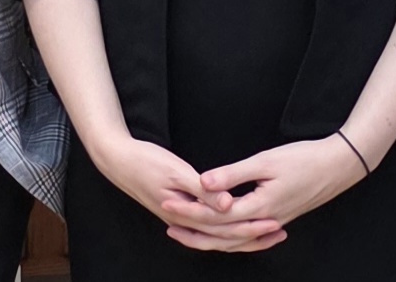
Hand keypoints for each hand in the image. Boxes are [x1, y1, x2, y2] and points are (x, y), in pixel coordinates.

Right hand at [92, 134, 284, 249]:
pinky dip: (225, 226)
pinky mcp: (178, 209)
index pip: (223, 226)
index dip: (249, 225)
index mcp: (183, 213)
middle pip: (222, 235)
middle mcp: (183, 221)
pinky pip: (207, 225)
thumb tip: (227, 205)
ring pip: (216, 234)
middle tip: (278, 230)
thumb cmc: (145, 162)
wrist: (117, 159)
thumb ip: (202, 190)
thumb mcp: (175, 171)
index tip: (273, 222)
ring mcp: (180, 217)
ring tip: (264, 230)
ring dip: (240, 233)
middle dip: (251, 234)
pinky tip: (236, 221)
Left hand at [167, 136, 364, 250]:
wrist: (338, 166)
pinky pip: (249, 235)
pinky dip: (233, 238)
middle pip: (223, 234)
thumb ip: (233, 173)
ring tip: (187, 233)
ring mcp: (274, 222)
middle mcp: (265, 220)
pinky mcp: (279, 217)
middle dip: (194, 229)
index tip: (168, 202)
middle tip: (168, 223)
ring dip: (210, 238)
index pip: (216, 216)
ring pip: (236, 239)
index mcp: (260, 207)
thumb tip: (204, 182)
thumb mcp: (266, 161)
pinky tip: (224, 235)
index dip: (190, 210)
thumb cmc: (304, 159)